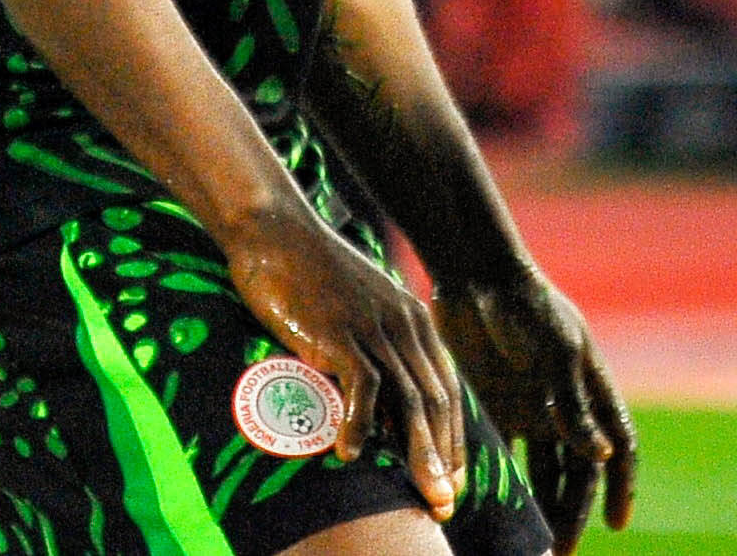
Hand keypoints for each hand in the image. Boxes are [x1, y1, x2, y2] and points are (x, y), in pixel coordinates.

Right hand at [222, 204, 466, 520]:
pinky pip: (361, 383)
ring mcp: (375, 328)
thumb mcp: (356, 315)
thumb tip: (374, 404)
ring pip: (409, 399)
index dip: (452, 438)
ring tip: (422, 493)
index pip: (444, 391)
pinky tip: (352, 455)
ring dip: (417, 452)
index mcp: (413, 324)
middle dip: (445, 457)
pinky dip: (359, 422)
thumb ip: (372, 352)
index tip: (455, 479)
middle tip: (447, 501)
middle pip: (435, 402)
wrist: (280, 235)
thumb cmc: (312, 281)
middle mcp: (405, 326)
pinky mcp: (341, 330)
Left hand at [440, 268, 637, 549]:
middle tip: (560, 552)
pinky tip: (493, 515)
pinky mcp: (494, 408)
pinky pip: (503, 456)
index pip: (618, 447)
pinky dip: (501, 485)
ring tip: (532, 545)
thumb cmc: (524, 306)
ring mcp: (531, 409)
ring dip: (542, 506)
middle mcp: (566, 405)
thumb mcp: (555, 352)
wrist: (474, 277)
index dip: (622, 488)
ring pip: (543, 470)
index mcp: (593, 388)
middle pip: (579, 470)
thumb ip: (574, 404)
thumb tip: (604, 456)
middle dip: (575, 511)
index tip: (616, 526)